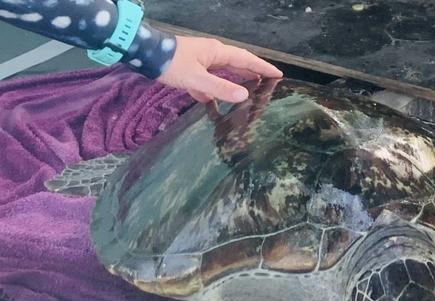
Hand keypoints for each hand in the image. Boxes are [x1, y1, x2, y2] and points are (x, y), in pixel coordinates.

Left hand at [158, 36, 282, 102]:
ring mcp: (200, 60)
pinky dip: (213, 90)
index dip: (262, 67)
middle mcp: (211, 54)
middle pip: (237, 63)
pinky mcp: (190, 69)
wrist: (144, 55)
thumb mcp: (197, 79)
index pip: (246, 59)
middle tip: (267, 83)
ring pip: (223, 71)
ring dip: (235, 80)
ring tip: (248, 91)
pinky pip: (208, 80)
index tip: (278, 74)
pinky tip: (212, 102)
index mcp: (217, 52)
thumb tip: (244, 96)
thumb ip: (220, 88)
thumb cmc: (171, 63)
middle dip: (252, 72)